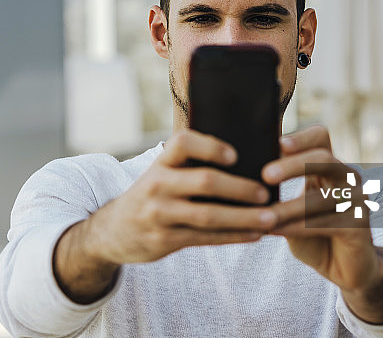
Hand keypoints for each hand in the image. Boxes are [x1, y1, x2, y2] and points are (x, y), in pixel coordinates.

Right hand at [89, 129, 274, 264]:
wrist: (113, 231)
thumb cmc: (150, 196)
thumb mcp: (160, 174)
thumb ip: (188, 167)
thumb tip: (244, 163)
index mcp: (160, 163)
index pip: (183, 143)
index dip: (210, 146)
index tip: (235, 155)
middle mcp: (157, 185)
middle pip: (205, 182)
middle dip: (240, 187)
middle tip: (265, 192)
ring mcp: (160, 214)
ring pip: (209, 215)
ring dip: (244, 217)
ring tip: (269, 217)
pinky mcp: (165, 240)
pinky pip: (206, 238)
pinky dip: (233, 236)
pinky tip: (254, 234)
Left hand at [258, 125, 382, 323]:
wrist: (342, 268)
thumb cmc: (311, 233)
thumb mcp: (290, 210)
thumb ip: (276, 195)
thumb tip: (240, 180)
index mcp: (328, 166)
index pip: (320, 137)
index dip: (302, 137)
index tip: (278, 144)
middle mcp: (347, 177)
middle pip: (323, 158)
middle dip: (293, 165)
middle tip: (266, 175)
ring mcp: (357, 200)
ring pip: (320, 197)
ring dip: (288, 208)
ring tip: (262, 216)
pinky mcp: (360, 225)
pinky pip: (326, 223)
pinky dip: (298, 227)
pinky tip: (276, 231)